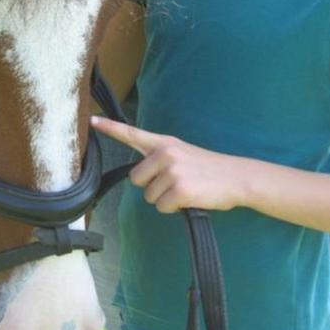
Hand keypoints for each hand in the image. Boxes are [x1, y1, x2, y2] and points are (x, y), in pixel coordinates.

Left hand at [90, 116, 243, 212]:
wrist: (237, 177)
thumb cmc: (209, 170)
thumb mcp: (183, 154)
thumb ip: (160, 158)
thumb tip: (141, 175)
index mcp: (164, 143)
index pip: (132, 133)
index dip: (110, 128)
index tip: (92, 120)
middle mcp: (165, 153)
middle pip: (136, 179)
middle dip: (151, 187)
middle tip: (175, 184)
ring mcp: (172, 170)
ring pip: (149, 197)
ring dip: (165, 200)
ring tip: (186, 190)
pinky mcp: (179, 189)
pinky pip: (162, 207)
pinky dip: (174, 209)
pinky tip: (189, 199)